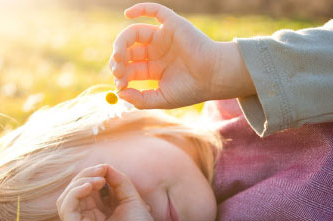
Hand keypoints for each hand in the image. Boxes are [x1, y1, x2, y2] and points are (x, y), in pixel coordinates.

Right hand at [56, 164, 194, 220]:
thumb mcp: (128, 196)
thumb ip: (117, 180)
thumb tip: (104, 165)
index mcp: (93, 215)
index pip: (80, 191)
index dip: (89, 175)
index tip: (105, 168)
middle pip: (71, 193)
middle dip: (84, 176)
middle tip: (102, 170)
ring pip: (64, 200)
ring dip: (79, 183)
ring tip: (99, 180)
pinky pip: (66, 209)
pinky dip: (74, 194)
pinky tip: (89, 186)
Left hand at [110, 2, 254, 108]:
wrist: (214, 77)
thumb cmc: (191, 90)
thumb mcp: (161, 99)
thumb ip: (140, 99)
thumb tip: (119, 93)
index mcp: (153, 69)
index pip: (129, 69)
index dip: (121, 76)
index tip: (120, 85)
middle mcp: (155, 52)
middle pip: (128, 51)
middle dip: (118, 61)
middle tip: (118, 69)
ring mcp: (163, 37)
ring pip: (135, 33)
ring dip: (121, 42)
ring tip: (118, 55)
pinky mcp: (172, 25)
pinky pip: (155, 11)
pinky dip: (140, 8)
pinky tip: (127, 14)